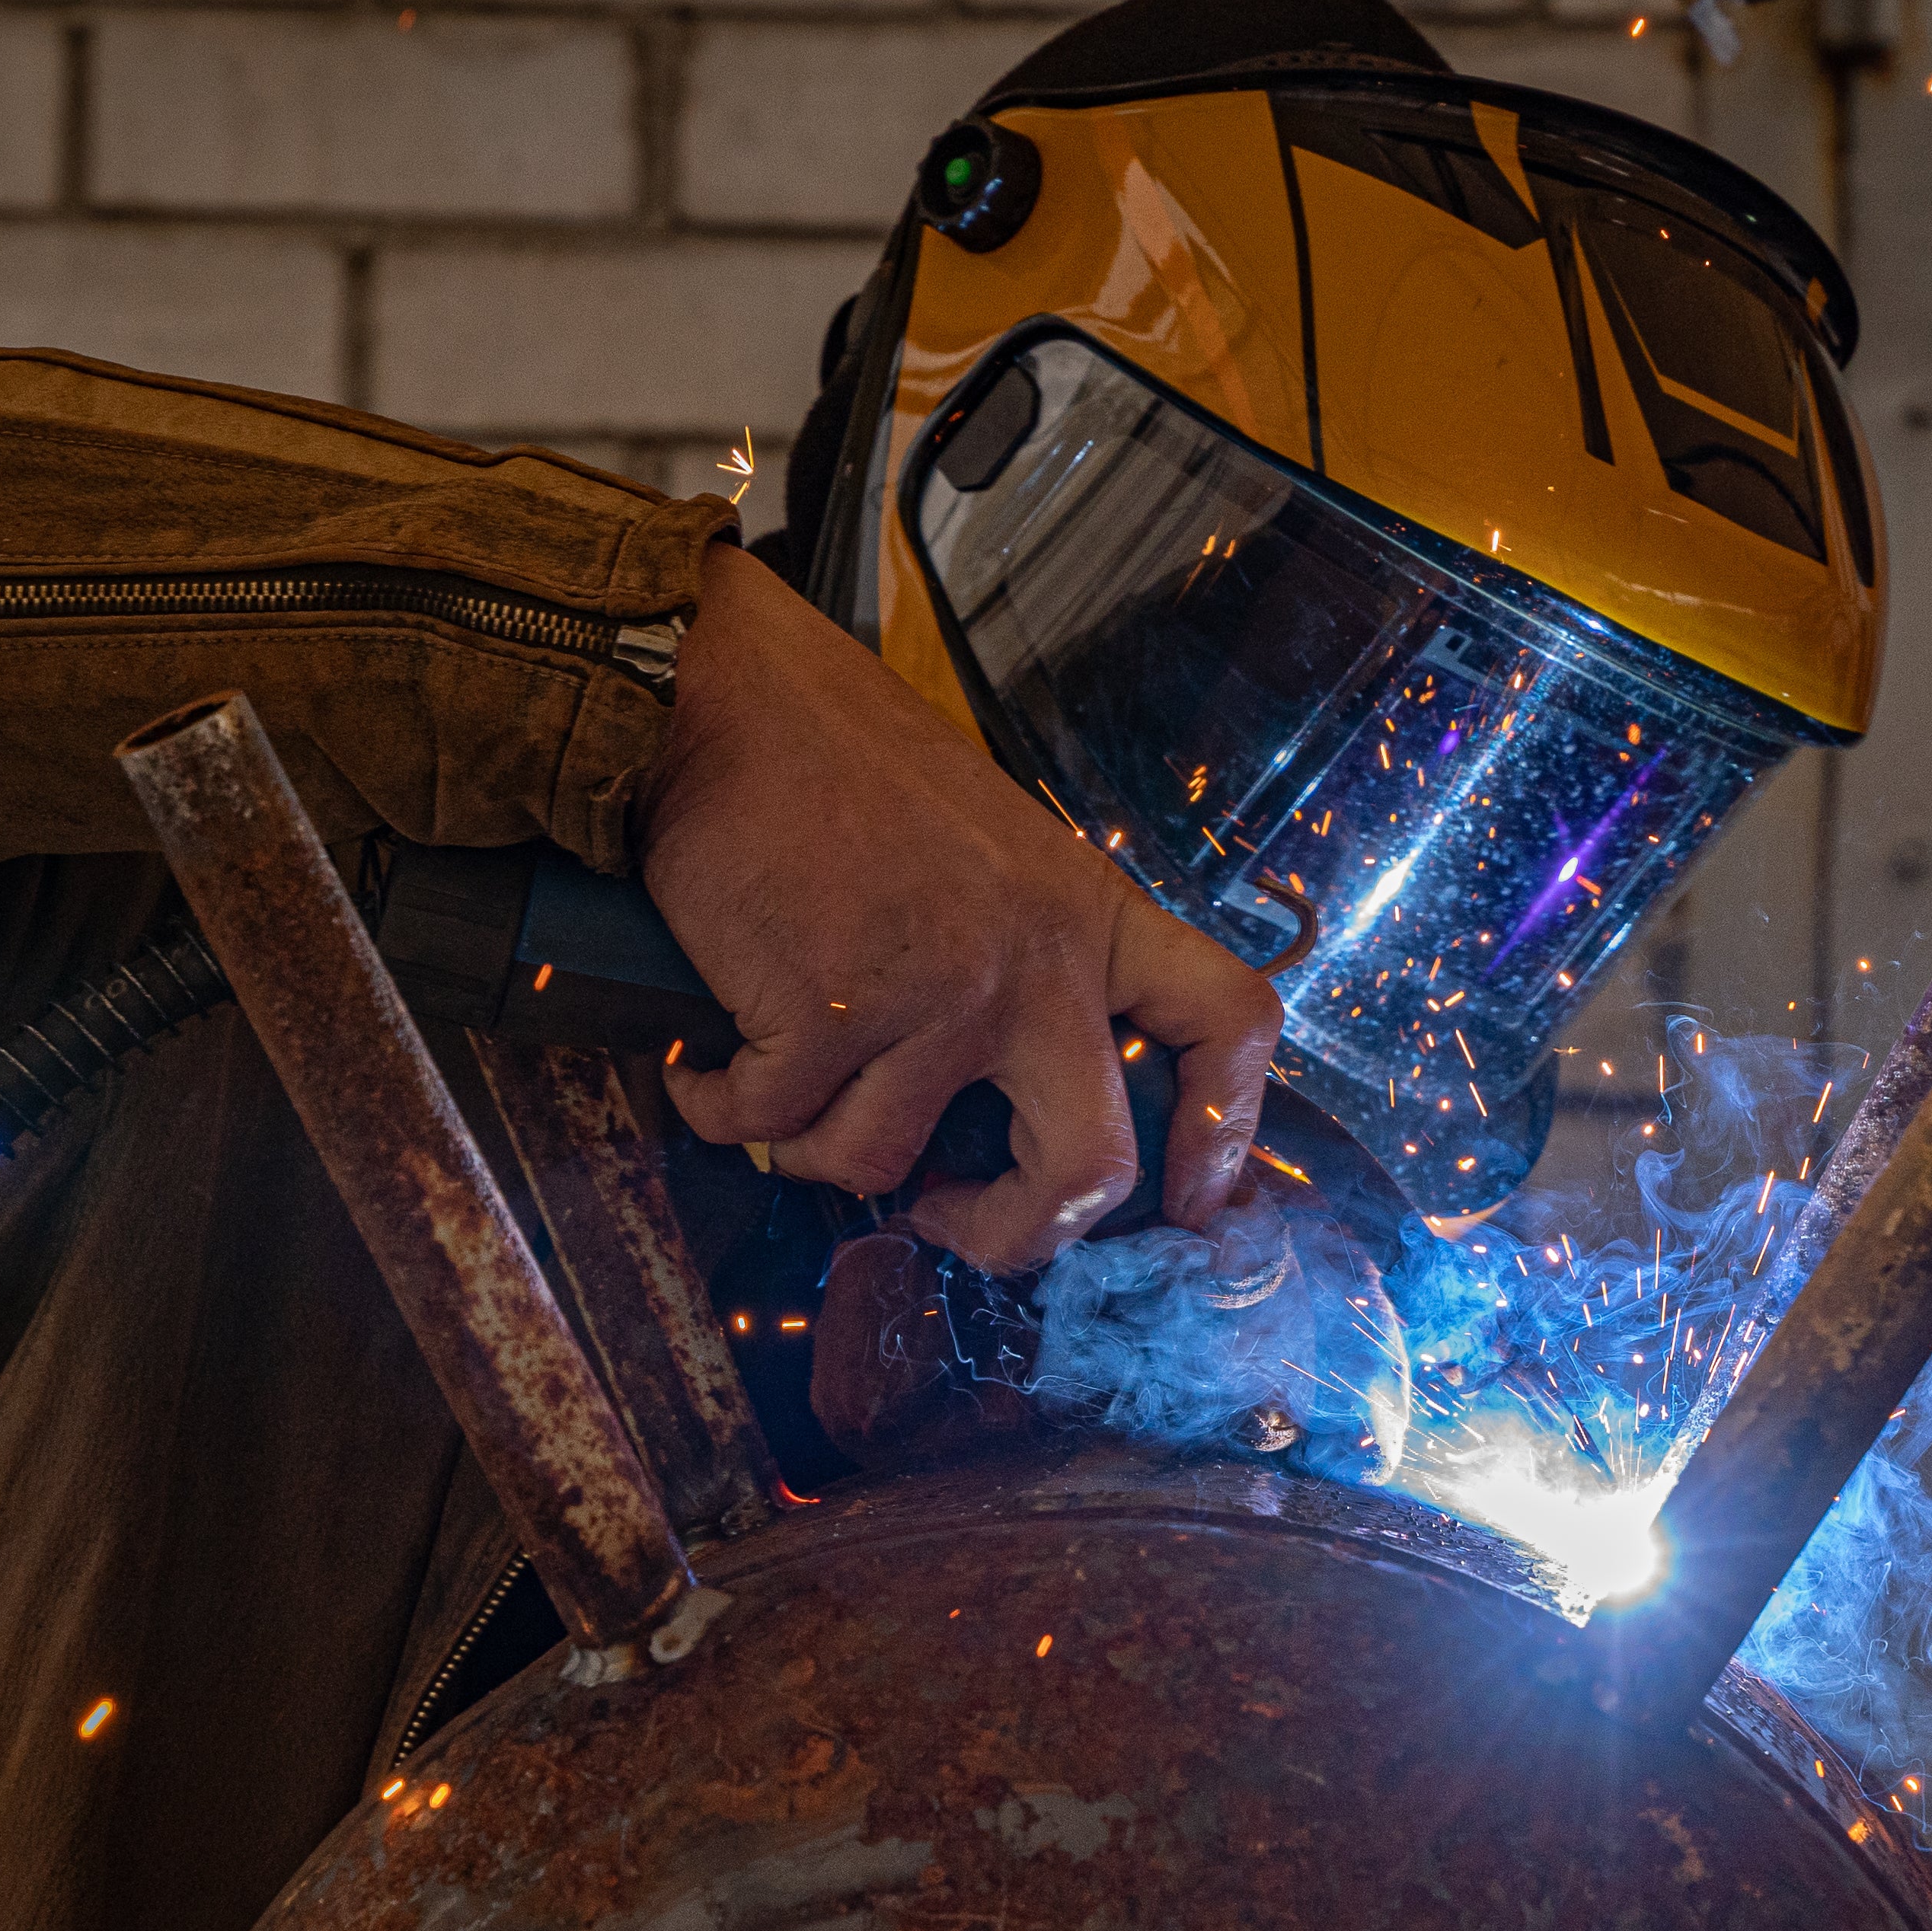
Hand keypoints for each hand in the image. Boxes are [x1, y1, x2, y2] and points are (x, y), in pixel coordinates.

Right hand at [636, 543, 1280, 1272]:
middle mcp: (1036, 965)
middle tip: (950, 1223)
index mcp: (1089, 916)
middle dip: (1017, 1234)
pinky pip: (772, 1126)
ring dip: (810, 1150)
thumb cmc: (843, 764)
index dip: (1224, 1131)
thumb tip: (1004, 1095)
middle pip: (1090, 1167)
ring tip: (776, 1095)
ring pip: (884, 1164)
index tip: (1194, 1200)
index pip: (1227, 1023)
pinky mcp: (828, 1013)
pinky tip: (704, 1070)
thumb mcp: (993, 847)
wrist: (722, 696)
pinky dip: (721, 1110)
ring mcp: (938, 995)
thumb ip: (1027, 956)